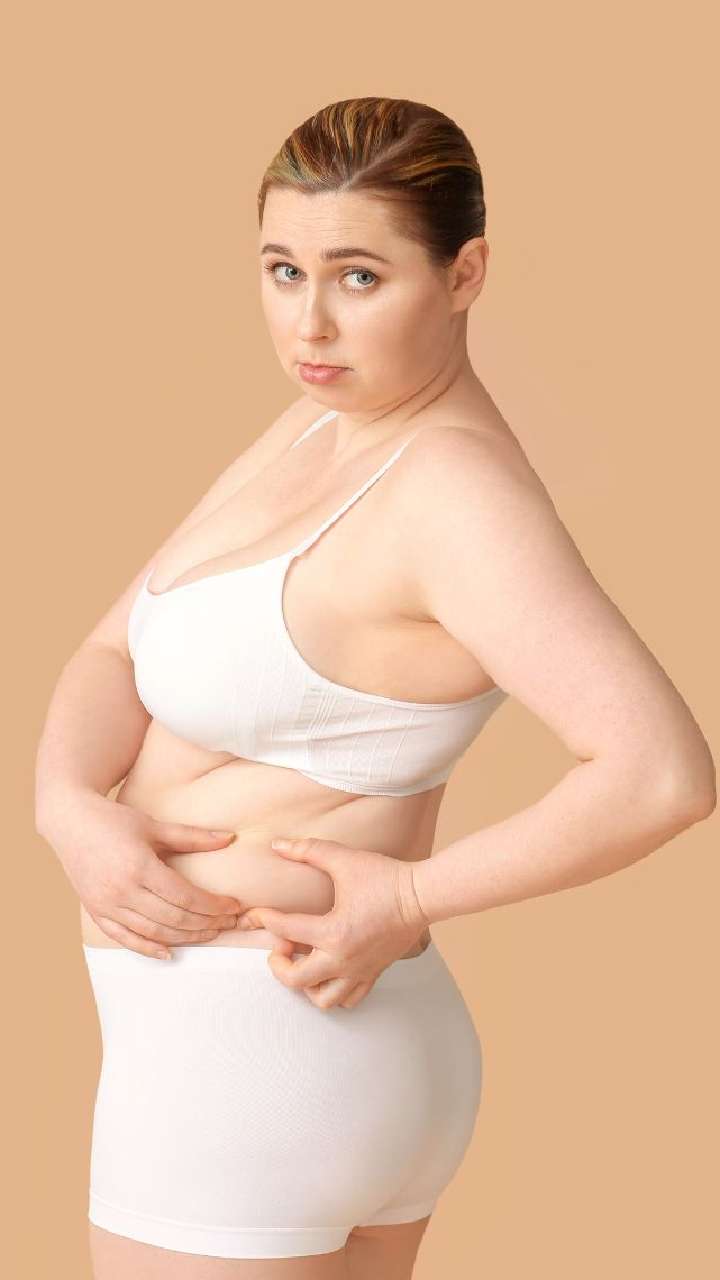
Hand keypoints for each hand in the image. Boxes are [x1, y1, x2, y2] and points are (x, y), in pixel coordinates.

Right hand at [40, 791, 243, 957]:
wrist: (70, 822)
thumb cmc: (114, 820)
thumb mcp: (154, 825)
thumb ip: (193, 836)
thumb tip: (230, 838)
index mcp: (139, 866)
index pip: (185, 896)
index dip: (213, 906)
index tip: (233, 907)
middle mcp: (122, 890)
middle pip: (173, 918)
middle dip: (205, 923)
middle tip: (228, 923)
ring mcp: (107, 905)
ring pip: (153, 932)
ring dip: (184, 937)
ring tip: (209, 934)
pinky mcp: (96, 912)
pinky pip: (125, 938)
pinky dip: (147, 949)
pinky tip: (169, 953)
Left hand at [236, 836, 429, 1009]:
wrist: (422, 895)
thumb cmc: (385, 877)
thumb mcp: (344, 860)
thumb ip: (308, 851)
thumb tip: (278, 845)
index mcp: (333, 932)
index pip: (285, 931)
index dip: (264, 920)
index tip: (257, 915)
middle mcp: (343, 959)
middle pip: (296, 980)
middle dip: (279, 965)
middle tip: (281, 946)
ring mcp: (359, 970)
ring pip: (322, 999)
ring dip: (305, 984)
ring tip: (305, 961)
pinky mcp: (373, 973)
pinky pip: (348, 999)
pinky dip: (332, 990)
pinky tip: (328, 969)